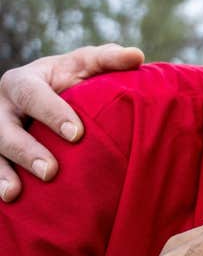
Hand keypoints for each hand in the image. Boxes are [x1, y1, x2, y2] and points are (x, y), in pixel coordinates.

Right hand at [0, 44, 144, 201]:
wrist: (51, 99)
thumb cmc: (72, 79)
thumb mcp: (87, 66)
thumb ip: (109, 60)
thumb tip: (137, 56)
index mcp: (22, 81)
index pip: (32, 95)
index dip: (51, 113)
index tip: (77, 134)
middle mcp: (1, 106)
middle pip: (4, 128)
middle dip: (26, 150)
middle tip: (51, 171)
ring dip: (3, 172)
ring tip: (15, 192)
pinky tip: (8, 199)